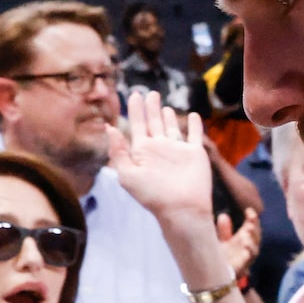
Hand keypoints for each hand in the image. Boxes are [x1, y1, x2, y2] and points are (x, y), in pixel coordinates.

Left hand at [108, 90, 212, 231]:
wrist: (181, 209)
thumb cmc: (153, 195)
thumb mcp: (127, 174)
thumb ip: (118, 151)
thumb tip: (109, 128)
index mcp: (142, 152)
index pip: (137, 125)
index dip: (135, 109)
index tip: (134, 94)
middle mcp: (159, 149)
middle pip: (153, 123)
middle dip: (151, 108)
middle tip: (149, 93)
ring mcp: (177, 150)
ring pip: (172, 128)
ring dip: (168, 116)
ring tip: (164, 106)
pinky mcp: (195, 153)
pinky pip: (194, 135)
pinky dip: (194, 125)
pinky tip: (193, 115)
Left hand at [216, 204, 260, 285]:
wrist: (218, 276)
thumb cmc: (222, 256)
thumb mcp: (221, 241)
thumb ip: (224, 230)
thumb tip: (223, 215)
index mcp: (244, 237)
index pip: (253, 225)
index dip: (253, 217)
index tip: (249, 210)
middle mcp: (248, 246)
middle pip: (256, 234)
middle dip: (255, 226)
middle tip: (251, 218)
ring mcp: (247, 256)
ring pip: (255, 246)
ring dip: (252, 237)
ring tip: (248, 229)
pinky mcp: (244, 266)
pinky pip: (249, 258)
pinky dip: (248, 251)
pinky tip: (245, 245)